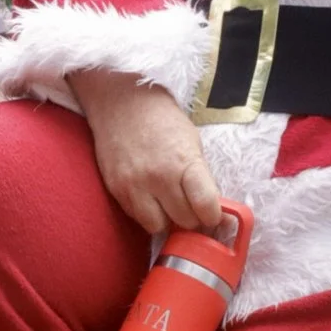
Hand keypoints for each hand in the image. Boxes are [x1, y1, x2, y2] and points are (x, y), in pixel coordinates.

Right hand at [71, 69, 220, 233]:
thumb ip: (201, 176)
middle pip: (185, 221)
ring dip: (168, 220)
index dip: (213, 216)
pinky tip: (151, 197)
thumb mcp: (192, 141)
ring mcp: (135, 186)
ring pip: (159, 227)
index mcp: (184, 161)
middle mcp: (159, 177)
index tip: (213, 215)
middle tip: (191, 207)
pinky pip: (138, 218)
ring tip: (169, 204)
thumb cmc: (162, 119)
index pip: (205, 205)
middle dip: (192, 218)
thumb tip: (212, 209)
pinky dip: (148, 214)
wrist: (121, 102)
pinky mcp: (117, 191)